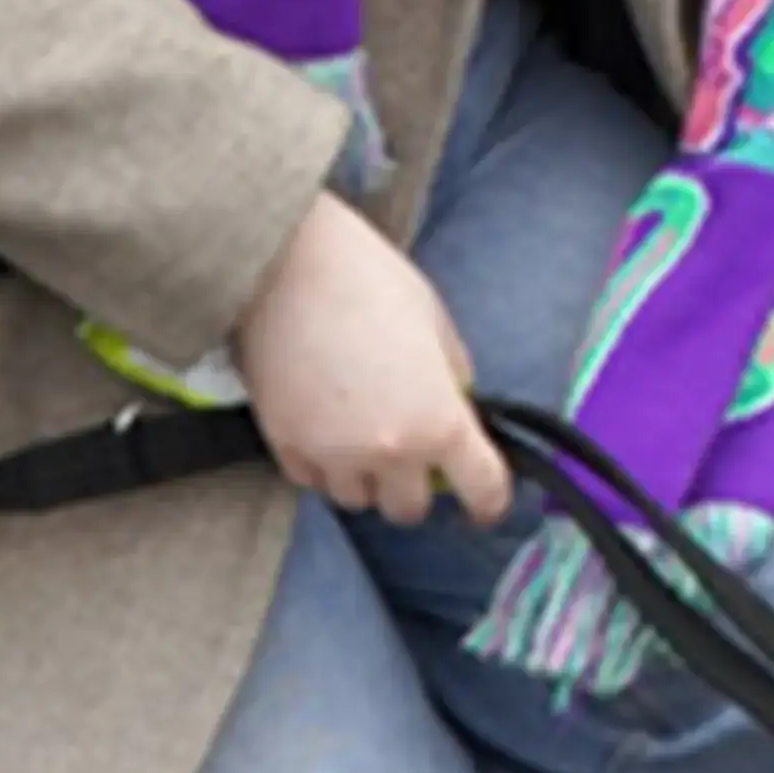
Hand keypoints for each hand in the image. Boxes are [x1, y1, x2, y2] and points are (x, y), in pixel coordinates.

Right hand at [234, 192, 513, 528]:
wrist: (286, 263)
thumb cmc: (371, 280)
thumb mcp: (436, 324)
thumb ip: (453, 377)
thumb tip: (459, 407)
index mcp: (440, 422)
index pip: (482, 490)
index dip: (489, 500)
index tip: (483, 502)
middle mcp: (390, 452)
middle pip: (409, 509)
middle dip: (414, 484)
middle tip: (410, 450)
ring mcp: (333, 455)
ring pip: (357, 500)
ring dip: (365, 478)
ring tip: (359, 434)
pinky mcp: (285, 447)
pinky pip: (313, 481)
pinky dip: (324, 466)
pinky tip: (324, 428)